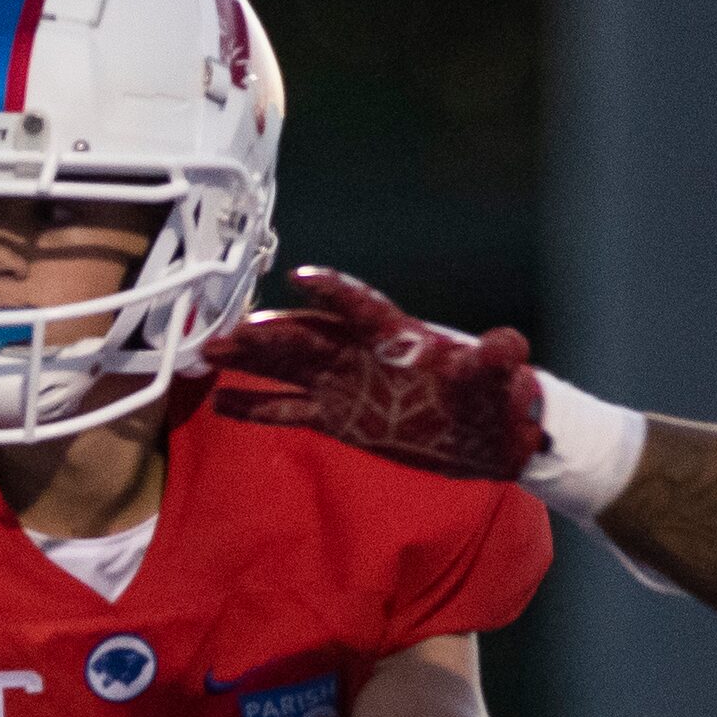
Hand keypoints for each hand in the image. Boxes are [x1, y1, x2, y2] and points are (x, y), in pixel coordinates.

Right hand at [203, 266, 545, 478]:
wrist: (491, 437)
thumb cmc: (496, 400)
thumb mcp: (499, 382)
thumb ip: (497, 362)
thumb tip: (510, 345)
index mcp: (399, 339)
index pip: (361, 309)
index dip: (334, 293)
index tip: (301, 278)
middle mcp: (364, 357)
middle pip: (308, 337)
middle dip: (267, 334)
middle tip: (225, 334)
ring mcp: (348, 386)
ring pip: (289, 368)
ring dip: (250, 362)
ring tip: (206, 355)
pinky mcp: (341, 420)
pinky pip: (291, 411)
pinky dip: (258, 408)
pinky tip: (221, 406)